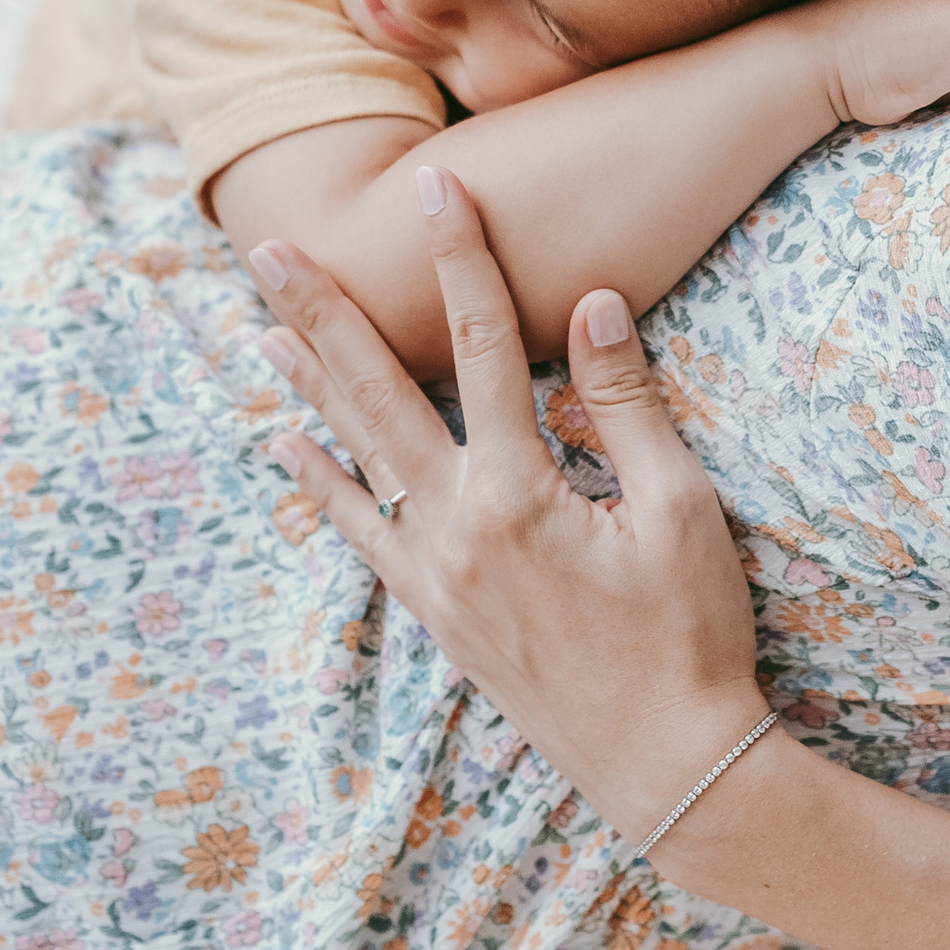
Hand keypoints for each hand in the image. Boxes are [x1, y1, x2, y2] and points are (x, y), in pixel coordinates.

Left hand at [247, 174, 769, 851]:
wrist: (670, 765)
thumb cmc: (690, 635)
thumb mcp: (680, 512)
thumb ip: (627, 404)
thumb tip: (593, 301)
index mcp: (517, 492)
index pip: (484, 344)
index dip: (462, 256)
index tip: (439, 184)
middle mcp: (453, 528)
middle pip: (376, 392)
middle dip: (322, 312)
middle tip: (269, 245)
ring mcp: (433, 574)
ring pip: (352, 457)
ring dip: (306, 386)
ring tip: (259, 325)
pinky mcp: (434, 612)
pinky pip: (358, 532)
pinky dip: (320, 482)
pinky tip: (289, 446)